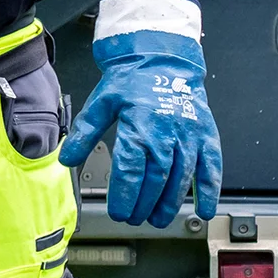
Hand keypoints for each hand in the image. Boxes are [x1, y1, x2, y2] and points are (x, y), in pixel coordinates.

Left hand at [58, 0, 221, 226]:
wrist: (162, 58)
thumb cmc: (132, 80)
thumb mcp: (101, 102)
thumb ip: (84, 132)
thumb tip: (66, 159)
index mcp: (139, 127)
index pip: (130, 171)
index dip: (125, 196)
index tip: (118, 212)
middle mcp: (167, 135)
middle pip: (155, 179)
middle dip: (144, 204)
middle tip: (134, 218)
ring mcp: (189, 137)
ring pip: (181, 178)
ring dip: (170, 203)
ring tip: (158, 219)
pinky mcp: (206, 136)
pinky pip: (211, 167)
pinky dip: (209, 190)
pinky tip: (204, 208)